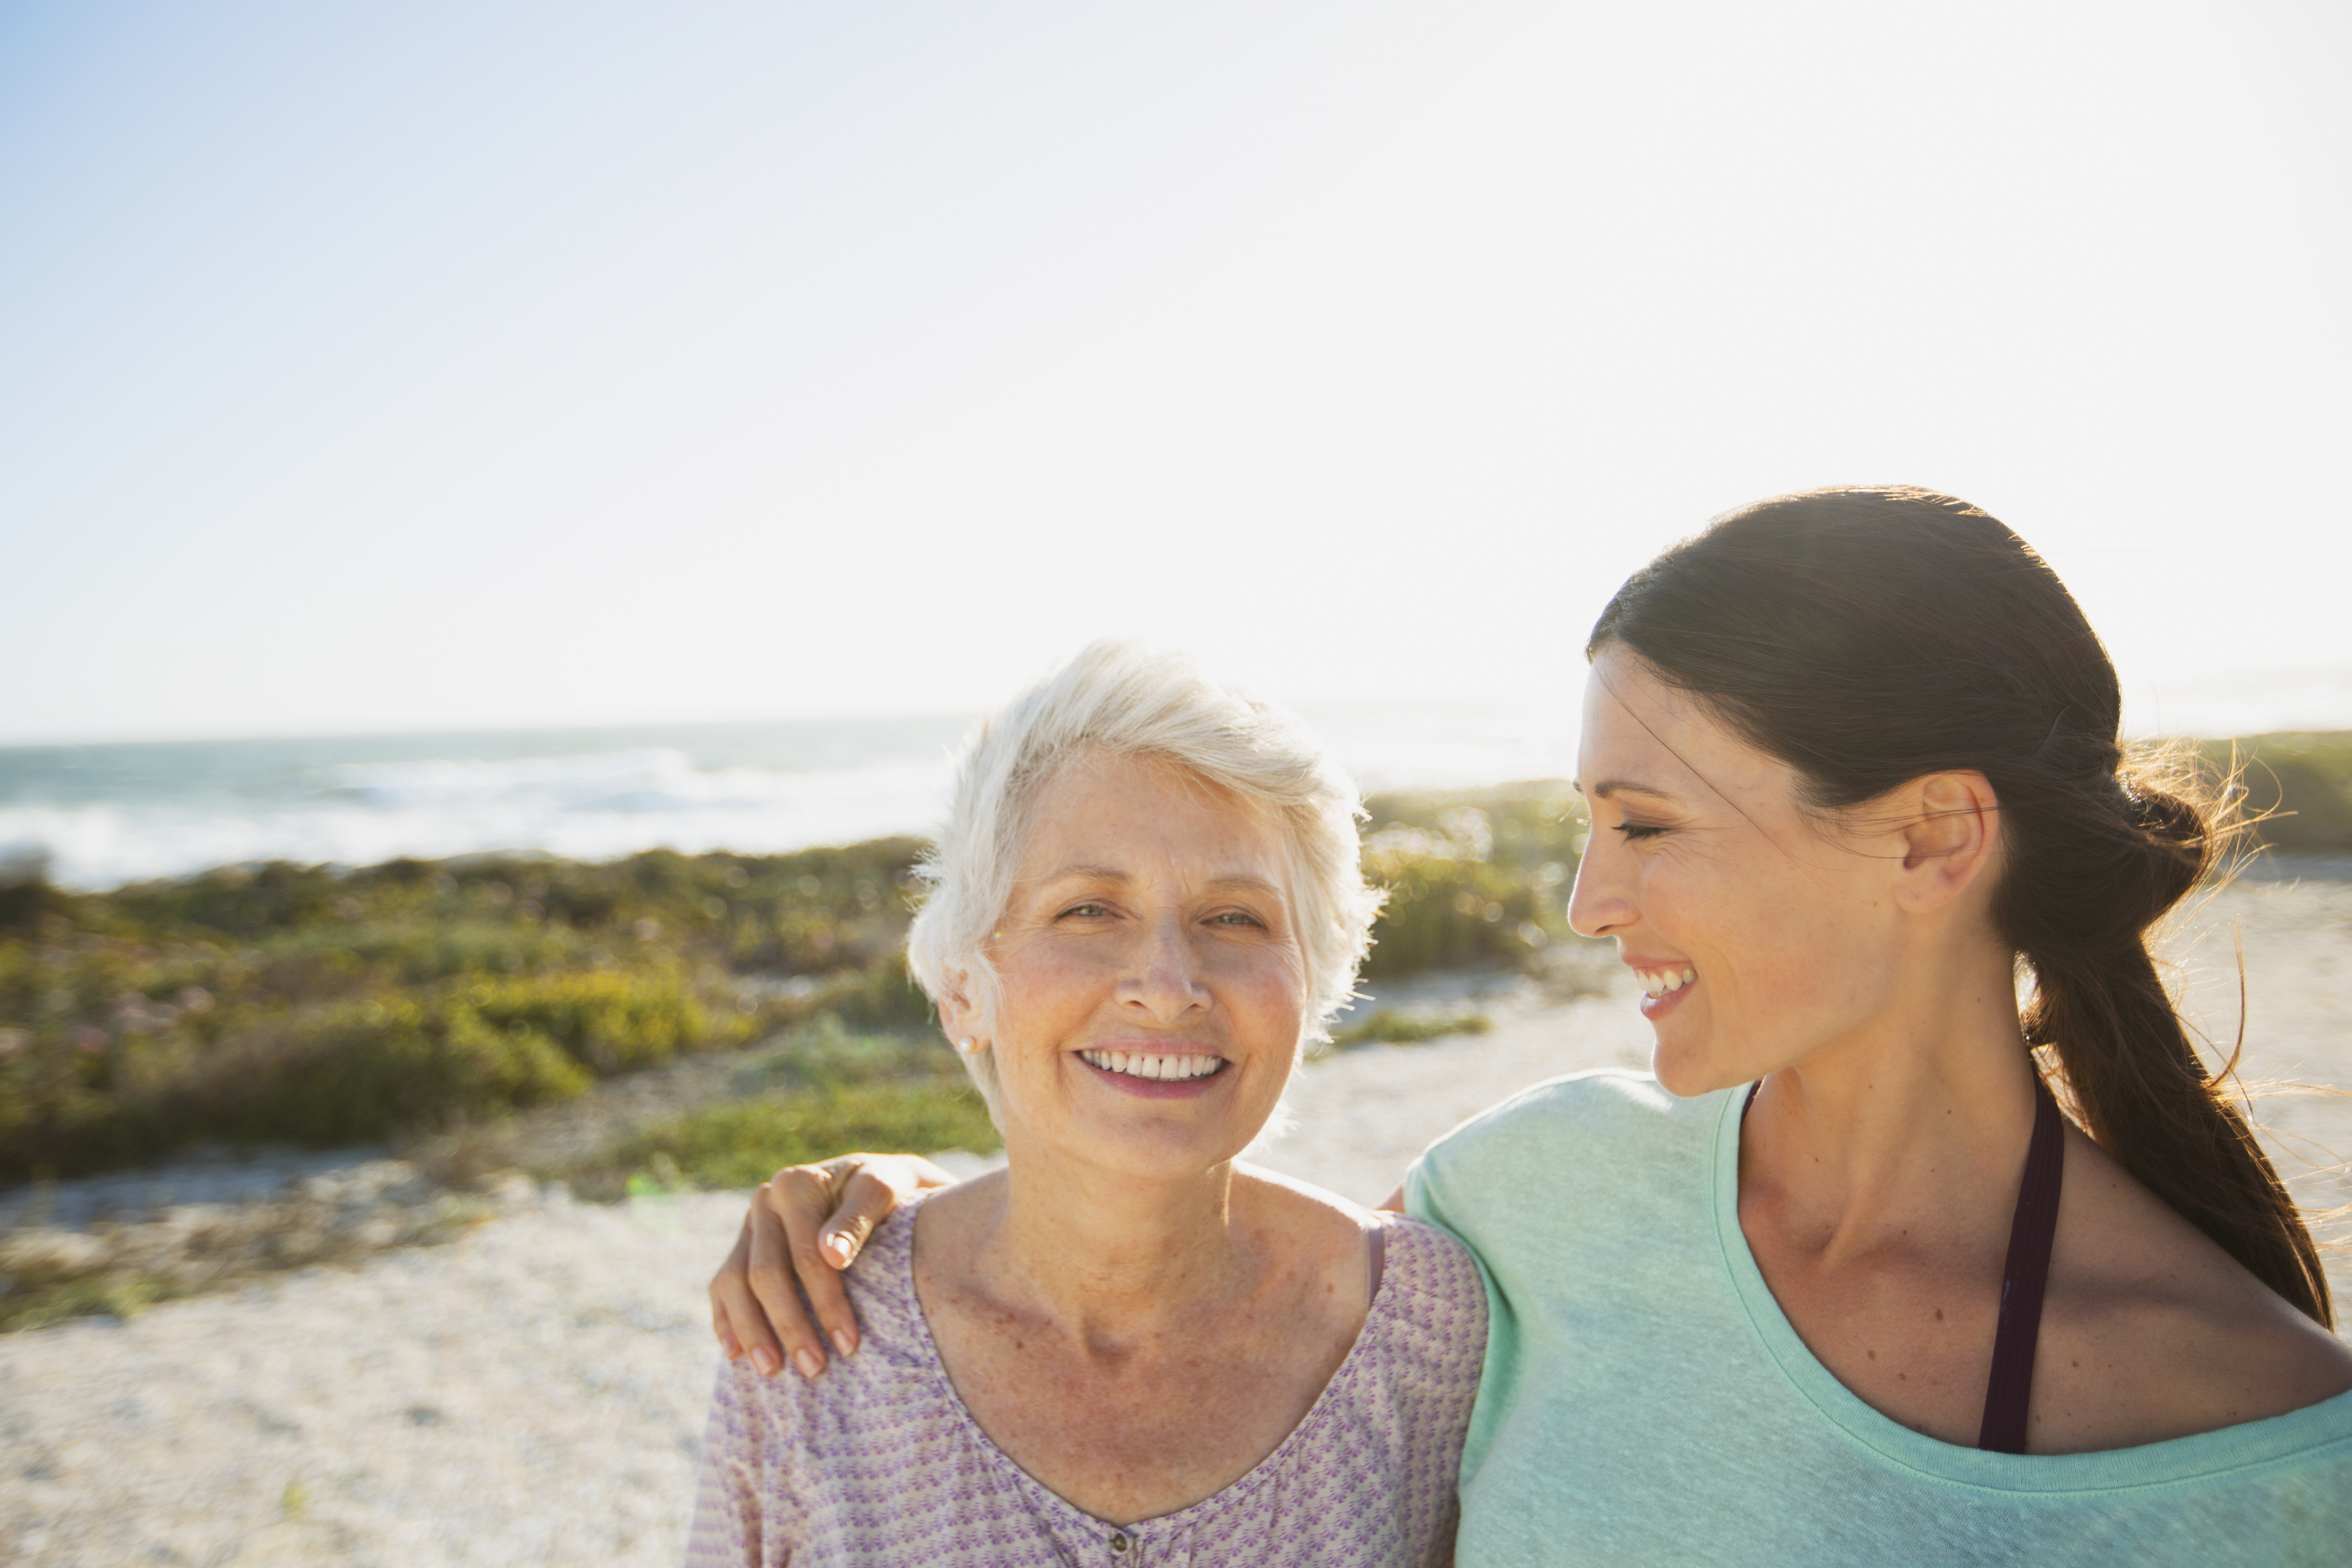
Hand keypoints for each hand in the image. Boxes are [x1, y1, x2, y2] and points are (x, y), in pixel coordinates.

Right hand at [707, 1152, 958, 1377]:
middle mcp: (765, 1201)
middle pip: (765, 1274)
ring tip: (773, 1371)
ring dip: (753, 1331)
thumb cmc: (894, 1190)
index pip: (805, 1255)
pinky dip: (727, 1321)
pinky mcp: (742, 1247)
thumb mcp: (886, 1192)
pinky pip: (722, 1286)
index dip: (825, 1303)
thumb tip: (832, 1256)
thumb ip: (858, 1220)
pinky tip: (737, 1355)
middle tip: (814, 1369)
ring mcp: (750, 1225)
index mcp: (797, 1185)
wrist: (884, 1183)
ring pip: (734, 1283)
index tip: (848, 1345)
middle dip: (789, 1325)